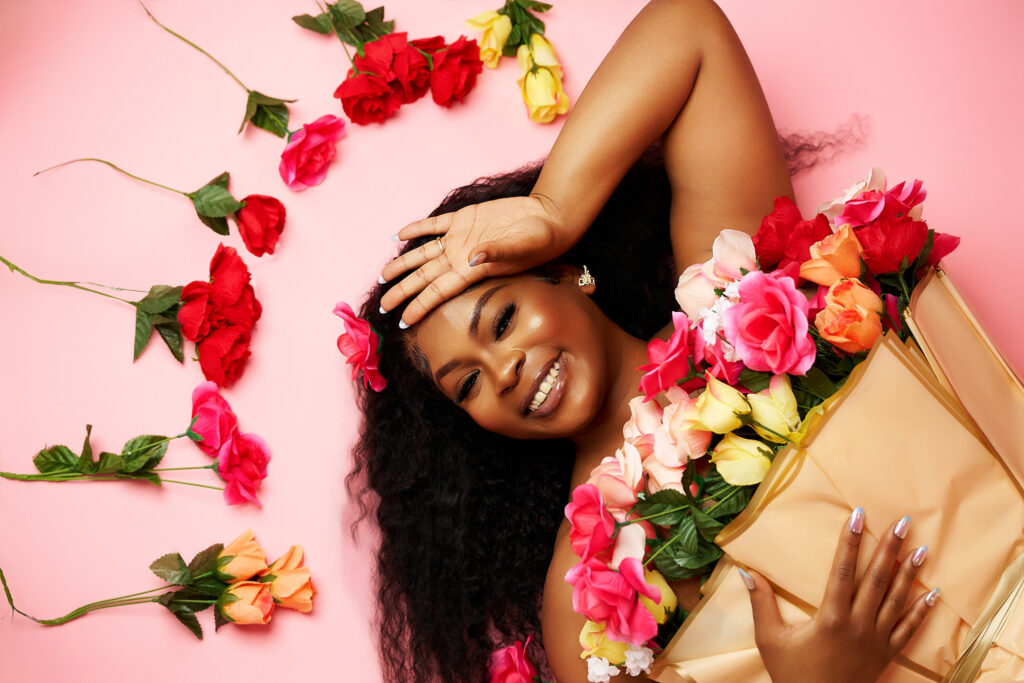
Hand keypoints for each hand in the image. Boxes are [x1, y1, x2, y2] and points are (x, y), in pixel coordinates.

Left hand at [379, 194, 579, 326]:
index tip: (402, 323)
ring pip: (422, 254)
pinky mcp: (464, 218)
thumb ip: (497, 253)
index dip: (418, 307)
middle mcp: (461, 257)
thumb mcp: (522, 248)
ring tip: (383, 275)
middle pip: (423, 278)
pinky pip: (434, 225)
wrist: (549, 217)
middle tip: (382, 306)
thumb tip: (472, 257)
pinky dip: (416, 229)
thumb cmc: (541, 239)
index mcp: (472, 270)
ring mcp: (460, 238)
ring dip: (402, 264)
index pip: (438, 292)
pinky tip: (398, 235)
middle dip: (402, 291)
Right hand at [743, 509, 937, 682]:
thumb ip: (761, 603)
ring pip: (897, 600)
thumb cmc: (793, 675)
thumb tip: (746, 572)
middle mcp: (858, 625)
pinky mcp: (886, 654)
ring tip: (922, 548)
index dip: (850, 541)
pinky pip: (909, 629)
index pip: (843, 570)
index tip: (858, 516)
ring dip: (910, 573)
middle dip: (891, 548)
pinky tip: (933, 594)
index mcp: (831, 618)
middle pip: (877, 579)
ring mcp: (876, 640)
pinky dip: (922, 611)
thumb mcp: (770, 640)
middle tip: (904, 523)